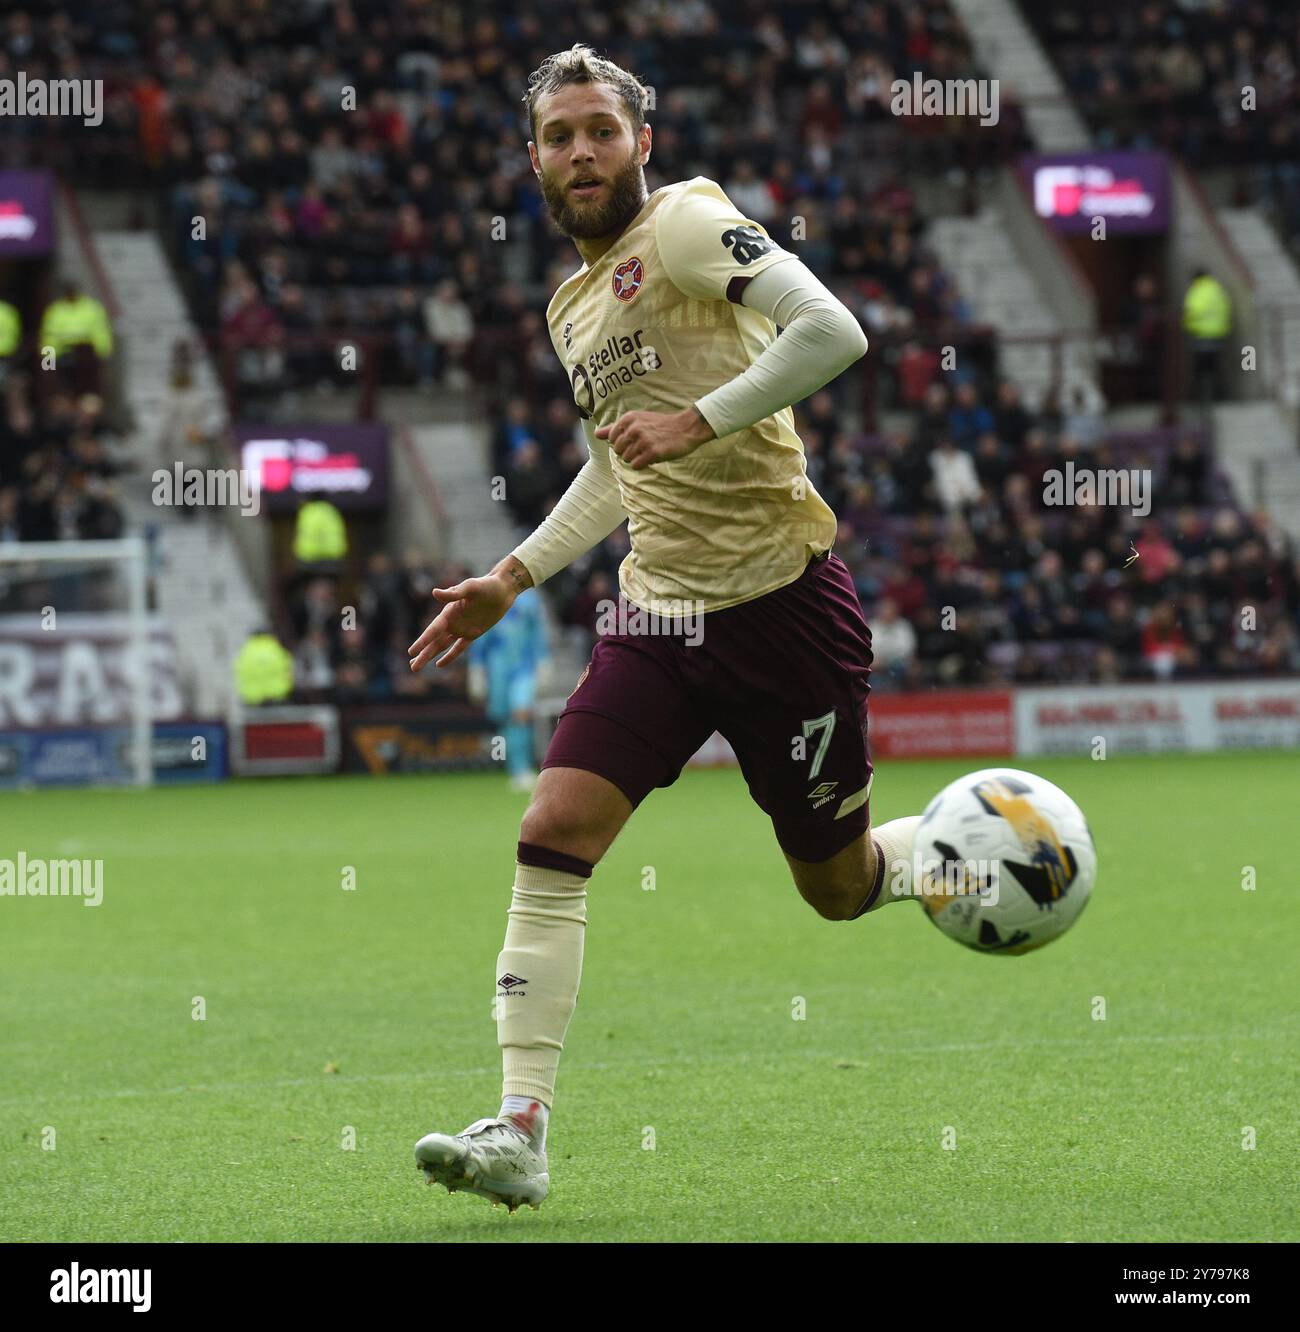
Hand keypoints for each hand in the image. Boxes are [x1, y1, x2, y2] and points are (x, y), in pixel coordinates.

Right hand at [408, 571, 517, 671]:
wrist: (502, 589)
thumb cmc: (486, 585)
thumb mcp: (470, 587)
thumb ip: (454, 593)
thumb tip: (434, 593)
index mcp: (449, 612)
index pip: (433, 630)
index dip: (422, 642)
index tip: (411, 652)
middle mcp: (452, 621)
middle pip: (434, 641)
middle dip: (423, 654)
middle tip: (412, 667)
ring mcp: (461, 628)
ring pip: (442, 646)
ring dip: (430, 655)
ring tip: (416, 667)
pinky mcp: (473, 633)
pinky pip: (459, 648)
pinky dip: (449, 656)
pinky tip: (439, 665)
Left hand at [595, 406, 714, 468]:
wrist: (686, 427)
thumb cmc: (661, 425)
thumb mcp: (637, 420)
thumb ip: (615, 428)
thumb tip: (596, 434)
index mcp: (629, 418)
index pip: (612, 439)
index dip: (622, 443)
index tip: (635, 439)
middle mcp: (634, 428)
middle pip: (619, 451)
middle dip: (629, 452)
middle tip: (643, 446)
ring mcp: (644, 440)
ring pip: (627, 459)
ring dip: (638, 459)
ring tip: (649, 450)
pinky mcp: (653, 453)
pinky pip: (637, 466)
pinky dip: (643, 464)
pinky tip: (653, 456)